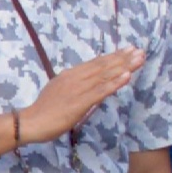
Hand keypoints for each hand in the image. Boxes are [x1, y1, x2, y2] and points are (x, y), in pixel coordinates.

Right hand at [20, 48, 145, 144]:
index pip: (95, 63)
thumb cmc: (44, 111)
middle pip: (103, 65)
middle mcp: (76, 77)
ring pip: (105, 75)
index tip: (128, 50)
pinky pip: (101, 90)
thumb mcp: (59, 91)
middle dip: (123, 58)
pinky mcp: (81, 101)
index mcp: (70, 74)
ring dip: (124, 66)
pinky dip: (115, 82)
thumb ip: (74, 86)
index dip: (113, 56)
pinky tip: (127, 76)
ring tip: (139, 59)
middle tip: (140, 51)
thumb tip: (88, 84)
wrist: (31, 122)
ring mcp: (78, 88)